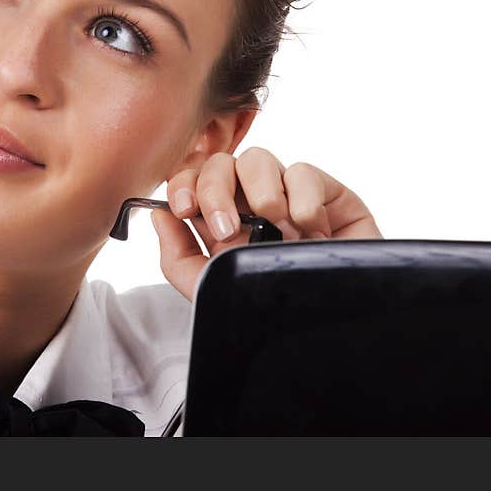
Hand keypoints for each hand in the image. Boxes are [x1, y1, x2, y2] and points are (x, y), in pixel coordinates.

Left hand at [150, 147, 382, 300]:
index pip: (193, 182)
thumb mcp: (214, 290)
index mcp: (223, 222)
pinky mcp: (329, 195)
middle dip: (214, 189)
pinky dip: (302, 197)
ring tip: (273, 226)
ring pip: (258, 158)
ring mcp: (290, 196)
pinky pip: (304, 172)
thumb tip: (159, 215)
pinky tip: (309, 229)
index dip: (183, 185)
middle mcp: (253, 205)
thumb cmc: (275, 315)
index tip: (182, 209)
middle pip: (221, 164)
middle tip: (224, 227)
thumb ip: (178, 258)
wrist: (331, 332)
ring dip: (258, 191)